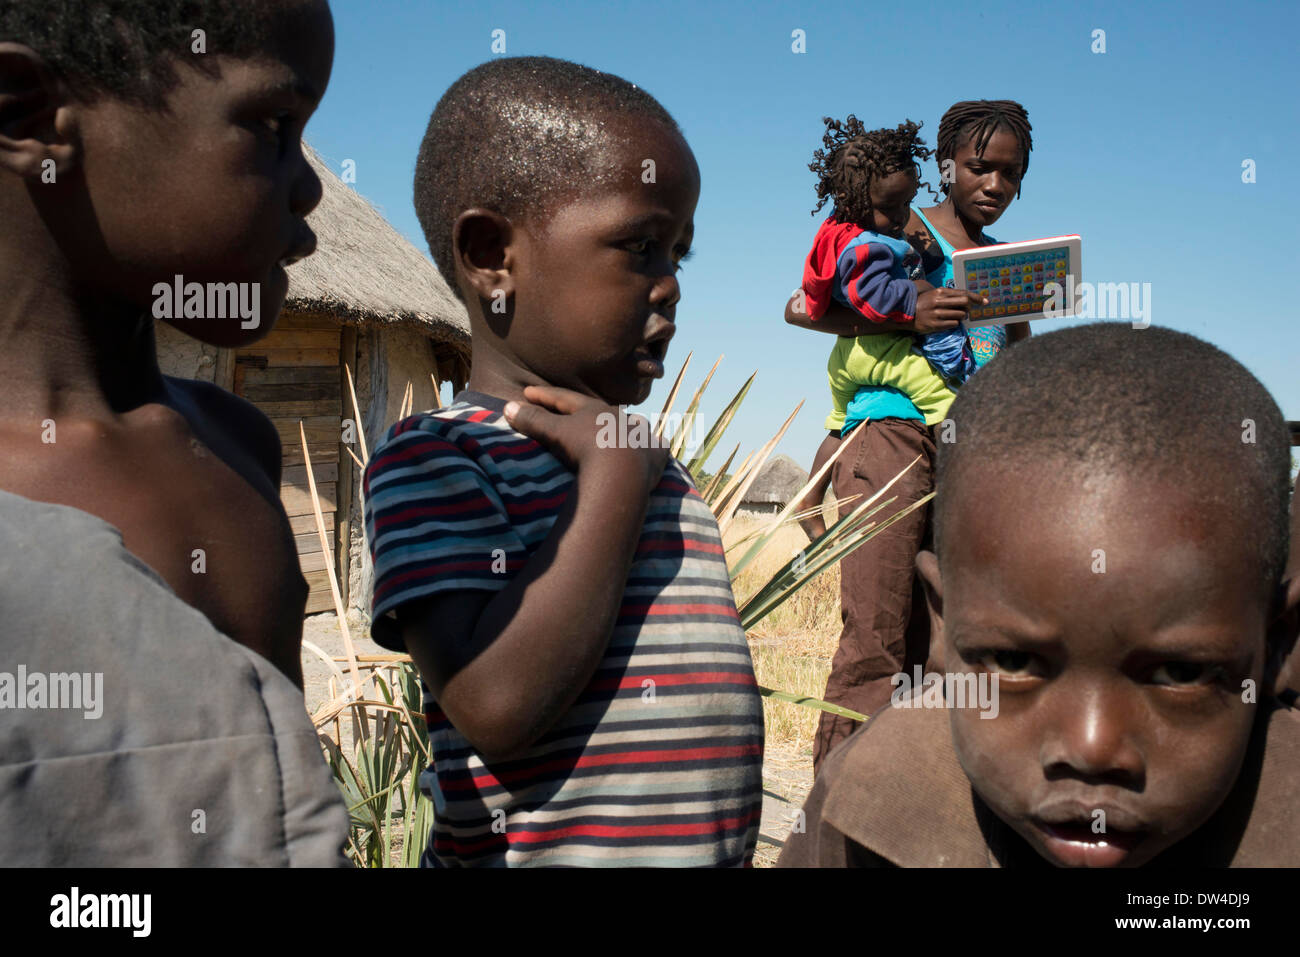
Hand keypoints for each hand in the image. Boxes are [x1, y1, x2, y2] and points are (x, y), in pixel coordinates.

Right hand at [504, 384, 669, 491]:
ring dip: (626, 425)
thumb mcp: (554, 433)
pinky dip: (654, 445)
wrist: (621, 471)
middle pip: (599, 409)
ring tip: (624, 424)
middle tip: (574, 409)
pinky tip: (657, 443)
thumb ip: (532, 420)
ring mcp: (638, 435)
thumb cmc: (585, 448)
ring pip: (633, 425)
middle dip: (585, 409)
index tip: (528, 391)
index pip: (563, 398)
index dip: (544, 395)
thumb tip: (506, 406)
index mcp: (592, 409)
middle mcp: (618, 418)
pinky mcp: (655, 456)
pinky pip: (657, 447)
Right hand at [914, 287, 984, 334]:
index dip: (977, 298)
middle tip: (970, 310)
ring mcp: (937, 314)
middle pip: (964, 303)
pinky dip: (955, 323)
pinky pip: (953, 324)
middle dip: (971, 307)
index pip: (963, 294)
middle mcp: (939, 301)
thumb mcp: (935, 294)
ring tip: (956, 316)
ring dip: (962, 316)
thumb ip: (949, 295)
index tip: (985, 301)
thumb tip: (968, 298)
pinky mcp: (935, 325)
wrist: (907, 314)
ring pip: (960, 315)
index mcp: (940, 292)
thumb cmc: (924, 303)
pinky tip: (950, 322)